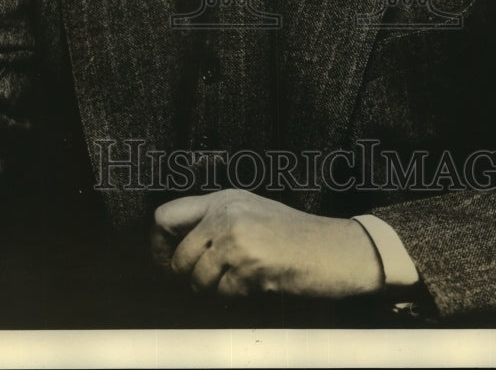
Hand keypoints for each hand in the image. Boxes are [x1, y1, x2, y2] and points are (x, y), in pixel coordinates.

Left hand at [151, 188, 383, 298]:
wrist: (338, 249)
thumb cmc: (296, 238)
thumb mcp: (252, 216)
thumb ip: (216, 223)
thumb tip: (173, 250)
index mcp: (224, 198)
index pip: (165, 216)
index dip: (158, 246)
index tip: (166, 263)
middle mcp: (226, 212)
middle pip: (177, 255)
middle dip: (186, 278)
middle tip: (204, 285)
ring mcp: (238, 236)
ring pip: (197, 278)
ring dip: (212, 290)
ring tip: (236, 284)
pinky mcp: (250, 263)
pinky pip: (223, 293)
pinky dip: (235, 297)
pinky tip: (256, 285)